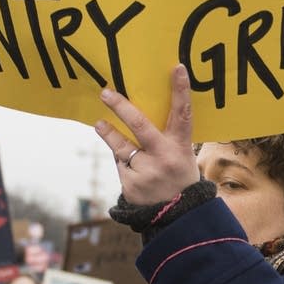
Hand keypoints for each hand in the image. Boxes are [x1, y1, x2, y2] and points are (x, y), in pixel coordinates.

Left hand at [93, 65, 198, 205]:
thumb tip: (135, 114)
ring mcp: (146, 172)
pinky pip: (120, 165)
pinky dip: (123, 164)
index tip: (177, 68)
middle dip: (121, 107)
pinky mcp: (131, 185)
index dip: (181, 91)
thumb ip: (165, 138)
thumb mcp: (181, 156)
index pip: (183, 114)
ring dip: (109, 134)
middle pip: (140, 126)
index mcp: (180, 147)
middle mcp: (164, 158)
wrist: (177, 216)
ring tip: (99, 124)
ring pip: (121, 147)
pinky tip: (133, 171)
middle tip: (106, 93)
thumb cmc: (178, 177)